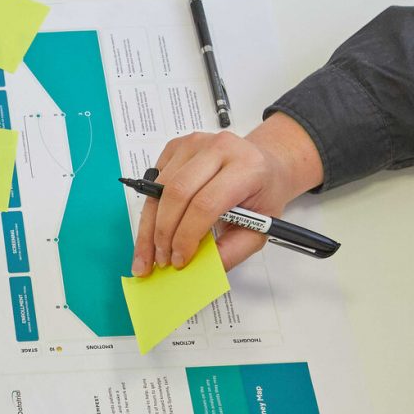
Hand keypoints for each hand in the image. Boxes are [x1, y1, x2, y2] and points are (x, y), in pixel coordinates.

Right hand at [131, 114, 323, 275]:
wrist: (263, 164)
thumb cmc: (262, 194)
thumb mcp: (260, 229)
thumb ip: (232, 251)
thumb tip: (201, 269)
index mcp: (246, 167)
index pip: (206, 203)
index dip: (187, 236)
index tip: (180, 260)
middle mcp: (220, 148)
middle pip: (177, 193)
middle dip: (163, 233)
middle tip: (161, 260)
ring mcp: (195, 143)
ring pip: (160, 188)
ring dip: (151, 225)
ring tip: (151, 251)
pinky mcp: (177, 146)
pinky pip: (155, 181)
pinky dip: (151, 209)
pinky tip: (157, 226)